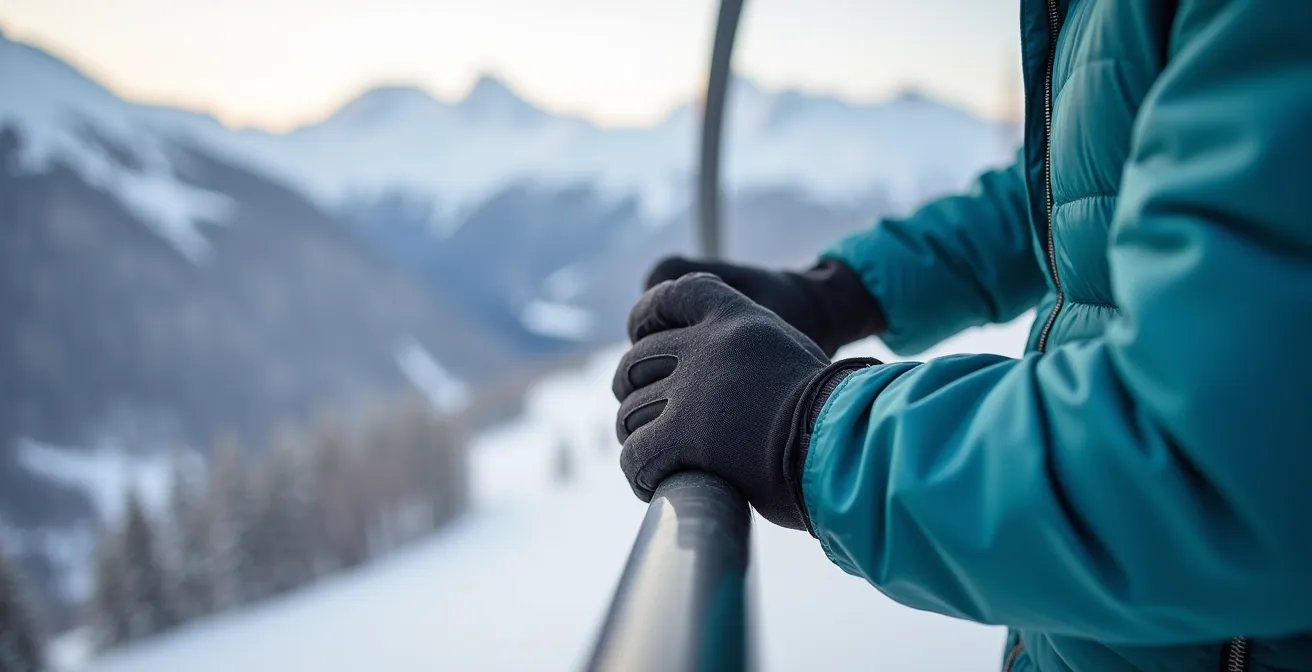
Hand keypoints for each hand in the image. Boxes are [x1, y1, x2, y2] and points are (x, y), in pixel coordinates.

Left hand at [613, 273, 877, 529]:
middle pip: (637, 362)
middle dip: (634, 393)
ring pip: (631, 413)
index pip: (671, 293)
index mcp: (735, 316)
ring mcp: (690, 389)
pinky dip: (641, 473)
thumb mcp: (790, 354)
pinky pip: (636, 454)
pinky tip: (658, 485)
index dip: (646, 316)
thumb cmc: (833, 411)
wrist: (847, 441)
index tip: (642, 340)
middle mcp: (705, 345)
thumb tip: (723, 389)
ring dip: (638, 439)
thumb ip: (748, 354)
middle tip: (649, 421)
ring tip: (658, 462)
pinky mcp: (681, 435)